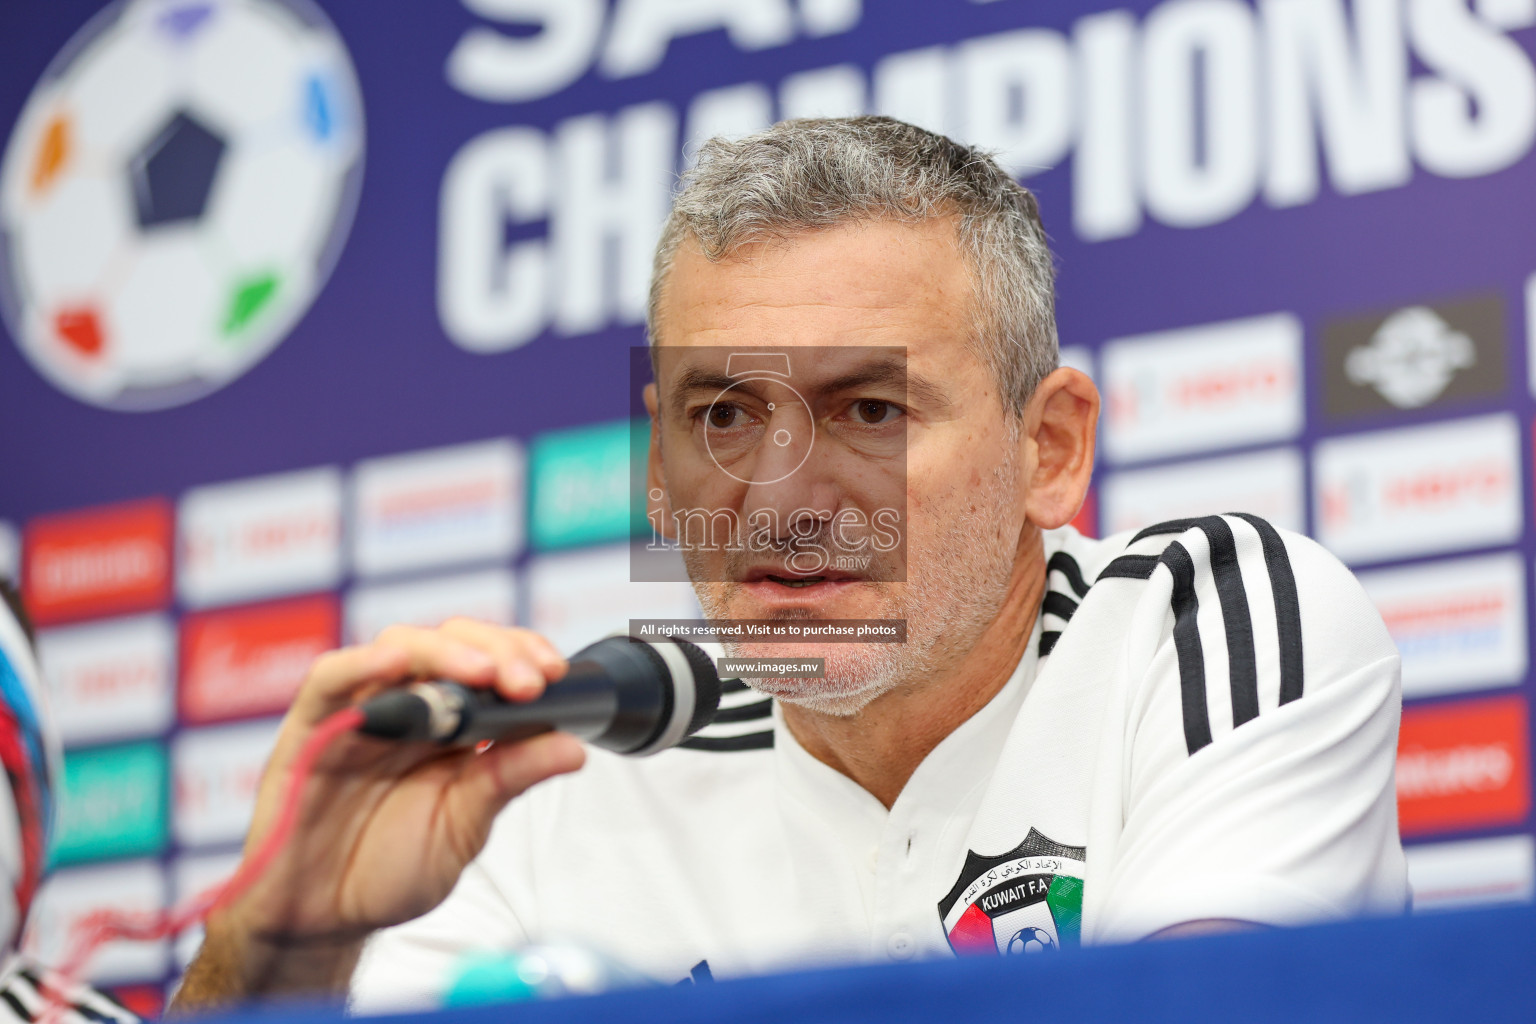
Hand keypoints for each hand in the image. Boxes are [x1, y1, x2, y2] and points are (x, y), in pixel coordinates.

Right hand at [173, 620, 584, 1008]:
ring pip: (400, 647)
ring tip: (483, 672)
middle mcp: (408, 707)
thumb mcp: (463, 827)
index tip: (556, 675)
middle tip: (529, 682)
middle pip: (452, 645)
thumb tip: (575, 748)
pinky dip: (362, 664)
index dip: (523, 656)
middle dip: (498, 652)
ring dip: (445, 652)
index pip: (491, 664)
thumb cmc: (386, 869)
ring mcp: (360, 711)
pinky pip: (330, 679)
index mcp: (451, 724)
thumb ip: (509, 779)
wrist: (320, 919)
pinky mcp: (310, 726)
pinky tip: (396, 663)